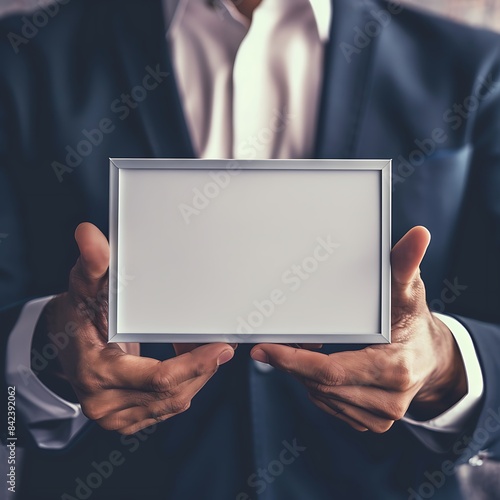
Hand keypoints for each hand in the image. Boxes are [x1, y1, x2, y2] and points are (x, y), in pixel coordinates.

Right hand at [41, 223, 234, 434]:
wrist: (62, 343)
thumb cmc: (78, 311)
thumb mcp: (84, 286)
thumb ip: (93, 263)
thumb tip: (88, 233)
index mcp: (97, 371)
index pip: (158, 378)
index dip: (194, 365)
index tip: (222, 348)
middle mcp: (104, 402)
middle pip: (172, 393)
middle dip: (202, 368)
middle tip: (222, 345)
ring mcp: (114, 417)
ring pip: (172, 403)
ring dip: (196, 376)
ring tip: (204, 349)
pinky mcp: (125, 420)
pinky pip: (165, 407)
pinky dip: (184, 385)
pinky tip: (189, 362)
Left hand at [250, 226, 466, 432]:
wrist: (429, 358)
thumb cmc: (412, 321)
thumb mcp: (408, 291)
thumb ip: (405, 265)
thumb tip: (418, 235)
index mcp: (394, 369)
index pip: (331, 372)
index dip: (293, 361)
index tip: (264, 349)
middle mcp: (388, 400)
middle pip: (320, 385)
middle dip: (292, 362)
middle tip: (276, 340)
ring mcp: (378, 416)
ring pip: (320, 396)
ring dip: (303, 373)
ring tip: (302, 346)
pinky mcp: (369, 422)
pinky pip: (328, 404)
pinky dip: (315, 384)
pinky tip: (316, 363)